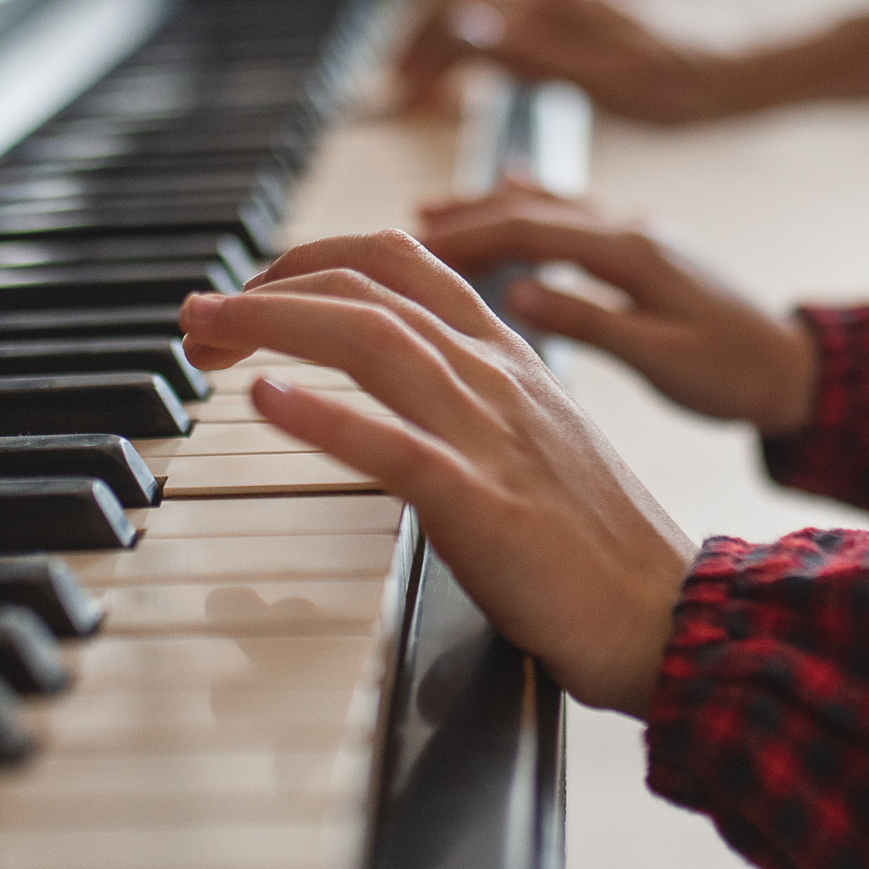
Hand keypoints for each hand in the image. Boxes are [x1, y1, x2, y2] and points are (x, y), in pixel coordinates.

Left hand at [178, 231, 696, 717]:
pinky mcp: (484, 504)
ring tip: (208, 335)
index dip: (313, 256)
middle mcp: (496, 377)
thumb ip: (466, 401)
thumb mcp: (528, 441)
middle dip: (269, 288)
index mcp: (507, 358)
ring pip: (374, 339)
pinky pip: (395, 444)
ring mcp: (492, 435)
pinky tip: (266, 402)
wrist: (668, 612)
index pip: (402, 260)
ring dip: (274, 325)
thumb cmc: (598, 544)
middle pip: (369, 288)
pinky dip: (323, 415)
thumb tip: (388, 388)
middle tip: (200, 317)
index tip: (253, 286)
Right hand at [391, 0, 752, 123]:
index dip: (421, 54)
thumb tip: (463, 27)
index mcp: (557, 4)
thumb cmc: (683, 90)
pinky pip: (509, 5)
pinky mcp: (583, 5)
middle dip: (417, 32)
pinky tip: (479, 66)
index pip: (459, 12)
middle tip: (397, 83)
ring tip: (424, 74)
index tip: (400, 97)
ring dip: (442, 25)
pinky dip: (475, 30)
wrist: (741, 75)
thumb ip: (532, 54)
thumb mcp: (609, 84)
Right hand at [419, 181, 817, 435]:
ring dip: (488, 209)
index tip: (411, 249)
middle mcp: (632, 228)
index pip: (530, 229)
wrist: (798, 370)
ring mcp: (638, 233)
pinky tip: (507, 193)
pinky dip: (529, 207)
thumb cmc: (736, 373)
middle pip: (530, 208)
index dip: (467, 236)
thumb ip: (590, 322)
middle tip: (398, 233)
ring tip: (429, 217)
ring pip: (548, 206)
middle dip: (463, 217)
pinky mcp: (643, 249)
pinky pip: (572, 216)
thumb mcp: (662, 358)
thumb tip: (517, 292)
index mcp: (633, 251)